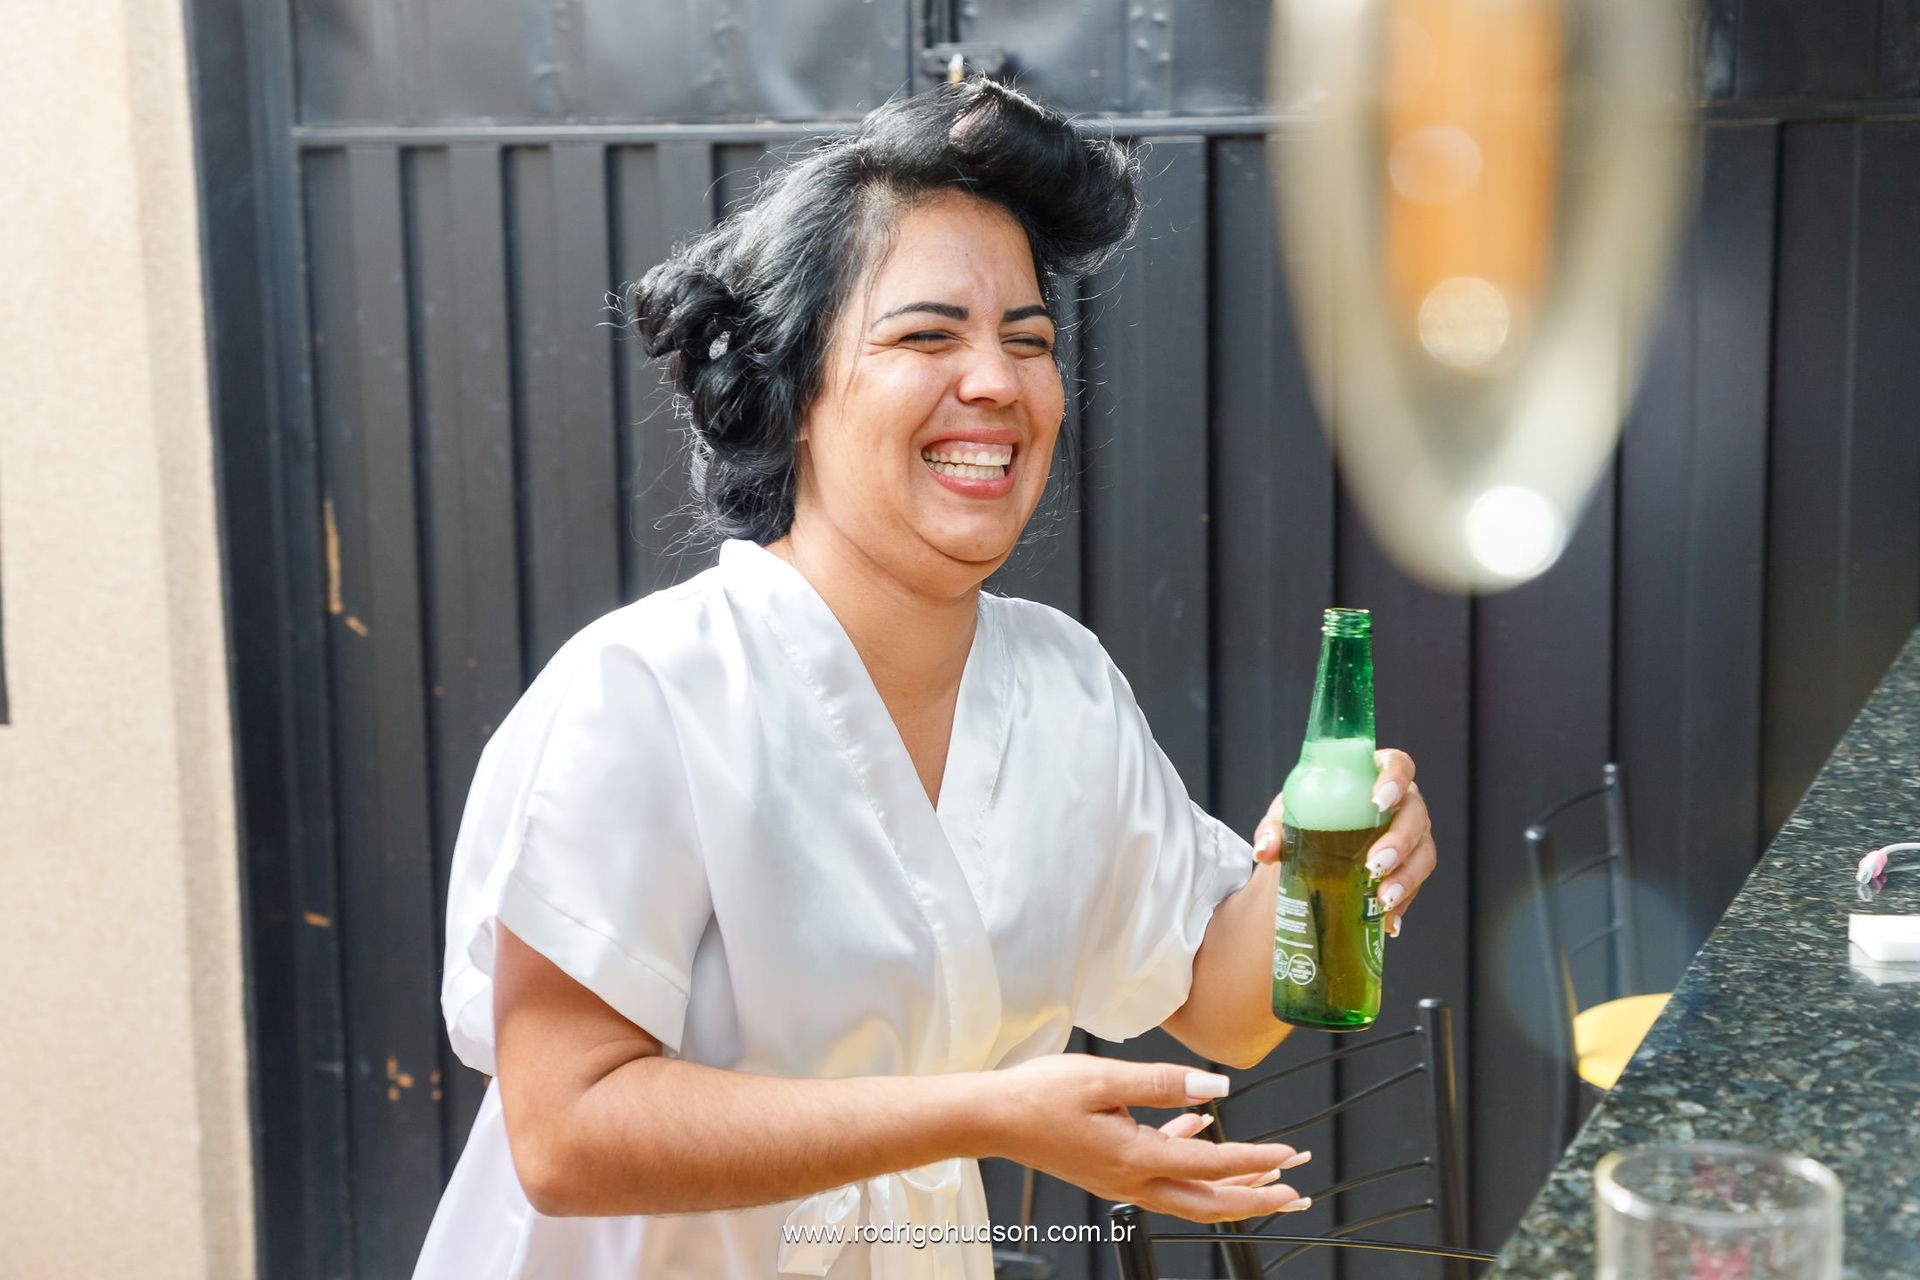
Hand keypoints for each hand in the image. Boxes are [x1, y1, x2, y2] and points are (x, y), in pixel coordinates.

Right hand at [984, 1054, 1310, 1222]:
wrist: (993, 1118)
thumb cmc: (1039, 1094)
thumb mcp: (1103, 1076)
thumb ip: (1163, 1083)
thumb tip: (1215, 1090)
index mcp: (1134, 1157)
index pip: (1210, 1163)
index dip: (1255, 1159)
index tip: (1288, 1153)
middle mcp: (1132, 1181)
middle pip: (1209, 1203)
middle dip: (1258, 1198)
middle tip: (1296, 1193)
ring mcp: (1121, 1183)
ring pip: (1190, 1197)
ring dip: (1231, 1189)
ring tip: (1266, 1175)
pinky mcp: (1111, 1174)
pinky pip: (1165, 1179)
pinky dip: (1191, 1163)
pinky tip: (1198, 1132)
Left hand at [1249, 747, 1434, 937]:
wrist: (1309, 856)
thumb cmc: (1305, 821)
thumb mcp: (1286, 819)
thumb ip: (1274, 830)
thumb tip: (1266, 851)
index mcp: (1373, 777)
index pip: (1397, 765)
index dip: (1394, 778)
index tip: (1379, 800)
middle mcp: (1401, 805)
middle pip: (1415, 815)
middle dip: (1400, 841)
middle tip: (1375, 863)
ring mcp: (1411, 838)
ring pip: (1423, 853)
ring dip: (1406, 877)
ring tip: (1382, 898)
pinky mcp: (1410, 869)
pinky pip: (1416, 885)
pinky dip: (1402, 904)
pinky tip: (1388, 920)